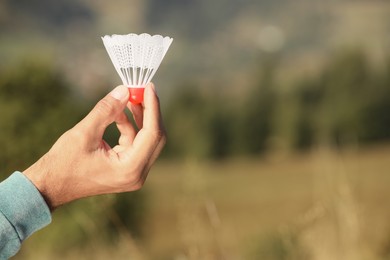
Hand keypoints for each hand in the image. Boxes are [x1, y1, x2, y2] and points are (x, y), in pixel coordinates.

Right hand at [23, 83, 165, 209]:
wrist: (51, 186)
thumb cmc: (64, 163)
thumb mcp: (84, 133)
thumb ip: (106, 110)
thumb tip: (125, 90)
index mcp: (130, 169)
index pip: (152, 134)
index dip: (153, 108)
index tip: (149, 86)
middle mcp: (137, 174)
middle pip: (155, 137)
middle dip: (149, 112)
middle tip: (142, 90)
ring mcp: (133, 173)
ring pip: (146, 140)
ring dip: (138, 118)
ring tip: (128, 98)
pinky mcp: (127, 169)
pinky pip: (135, 144)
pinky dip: (129, 128)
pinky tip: (118, 114)